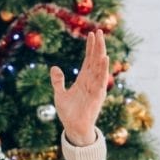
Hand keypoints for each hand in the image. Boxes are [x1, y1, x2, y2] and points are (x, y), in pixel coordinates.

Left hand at [52, 30, 108, 145]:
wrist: (74, 128)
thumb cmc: (69, 113)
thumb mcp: (60, 94)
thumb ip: (58, 81)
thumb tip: (54, 67)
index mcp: (83, 80)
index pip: (89, 60)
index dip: (90, 47)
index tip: (92, 34)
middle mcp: (91, 81)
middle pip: (96, 60)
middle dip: (98, 46)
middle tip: (100, 30)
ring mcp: (95, 87)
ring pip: (99, 67)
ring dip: (101, 53)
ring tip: (102, 40)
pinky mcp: (97, 95)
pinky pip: (101, 80)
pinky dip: (103, 69)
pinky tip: (105, 58)